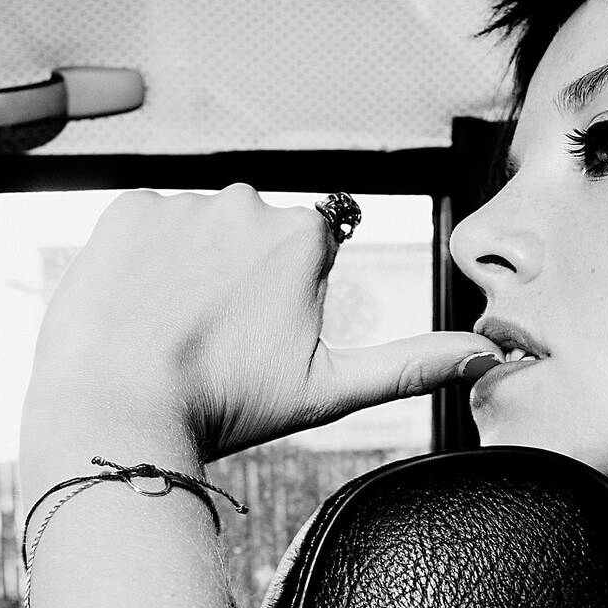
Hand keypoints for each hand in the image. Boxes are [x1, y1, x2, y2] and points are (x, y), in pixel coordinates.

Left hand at [23, 187, 499, 465]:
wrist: (118, 406)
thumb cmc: (224, 405)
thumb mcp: (330, 388)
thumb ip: (413, 364)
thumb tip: (489, 355)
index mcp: (303, 236)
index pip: (308, 252)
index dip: (284, 300)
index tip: (256, 339)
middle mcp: (247, 201)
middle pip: (252, 236)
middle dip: (238, 279)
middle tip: (213, 341)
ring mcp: (180, 201)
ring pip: (197, 232)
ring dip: (189, 269)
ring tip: (171, 330)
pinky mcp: (124, 207)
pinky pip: (145, 227)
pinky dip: (143, 262)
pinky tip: (139, 308)